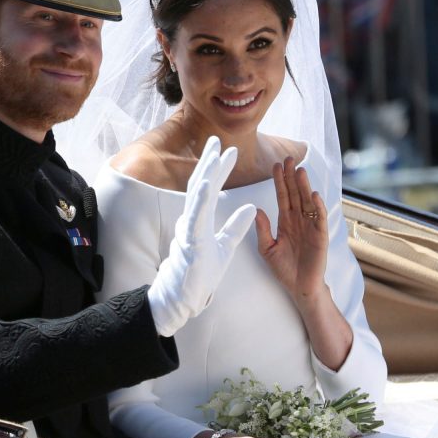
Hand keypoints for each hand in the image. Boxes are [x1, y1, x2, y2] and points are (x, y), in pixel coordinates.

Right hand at [148, 136, 256, 335]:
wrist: (185, 298)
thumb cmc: (200, 274)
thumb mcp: (225, 247)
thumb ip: (236, 227)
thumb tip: (252, 208)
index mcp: (200, 220)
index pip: (209, 189)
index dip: (218, 169)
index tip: (229, 151)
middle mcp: (191, 220)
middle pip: (200, 185)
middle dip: (209, 162)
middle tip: (217, 140)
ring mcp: (189, 230)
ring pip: (196, 196)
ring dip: (206, 173)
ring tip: (214, 154)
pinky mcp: (190, 241)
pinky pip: (196, 216)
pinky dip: (201, 198)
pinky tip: (207, 182)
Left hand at [255, 157, 327, 303]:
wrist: (299, 287)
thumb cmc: (284, 269)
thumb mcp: (267, 249)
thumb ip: (262, 230)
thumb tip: (257, 209)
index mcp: (285, 221)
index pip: (282, 196)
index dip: (279, 181)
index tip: (275, 165)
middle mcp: (298, 220)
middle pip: (295, 194)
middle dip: (292, 176)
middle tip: (289, 158)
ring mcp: (310, 226)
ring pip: (307, 202)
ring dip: (304, 186)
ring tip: (300, 170)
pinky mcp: (321, 236)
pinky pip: (319, 218)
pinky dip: (317, 206)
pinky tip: (314, 194)